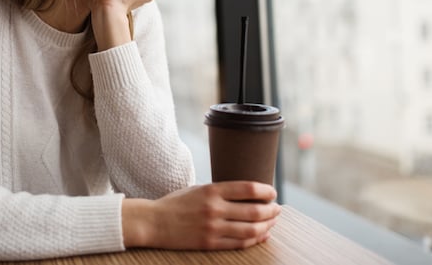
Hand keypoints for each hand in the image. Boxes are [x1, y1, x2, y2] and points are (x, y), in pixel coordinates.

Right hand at [122, 181, 280, 249]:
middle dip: (271, 210)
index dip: (265, 190)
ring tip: (272, 222)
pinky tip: (261, 235)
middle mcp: (214, 208)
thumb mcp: (198, 189)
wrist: (154, 222)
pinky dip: (254, 240)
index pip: (247, 188)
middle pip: (254, 210)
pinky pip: (239, 243)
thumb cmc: (176, 203)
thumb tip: (246, 193)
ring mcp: (213, 228)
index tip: (273, 192)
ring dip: (266, 226)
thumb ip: (220, 191)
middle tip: (277, 209)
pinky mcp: (209, 243)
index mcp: (212, 190)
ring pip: (250, 229)